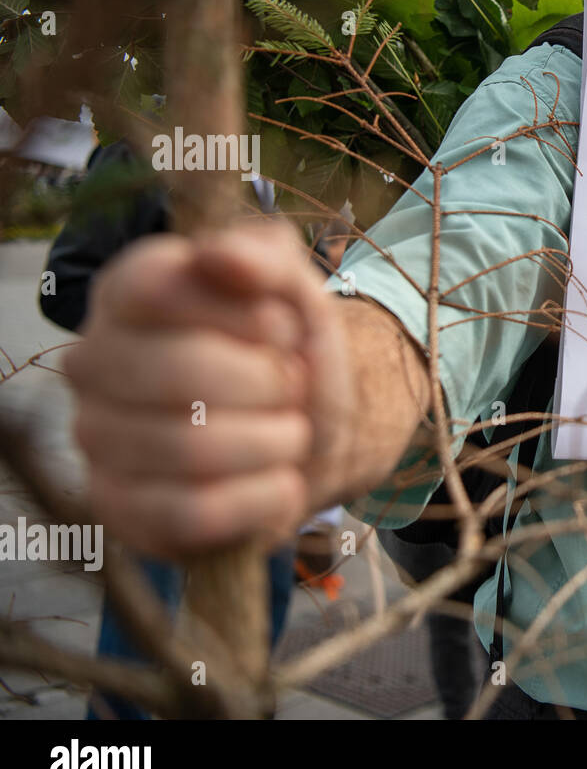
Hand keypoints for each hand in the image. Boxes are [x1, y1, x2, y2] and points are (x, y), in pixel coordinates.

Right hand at [65, 221, 354, 558]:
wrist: (313, 432)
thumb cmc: (288, 350)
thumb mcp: (293, 287)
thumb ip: (264, 256)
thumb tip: (224, 258)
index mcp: (125, 294)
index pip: (162, 290)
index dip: (246, 314)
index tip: (283, 328)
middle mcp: (92, 364)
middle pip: (181, 372)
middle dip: (269, 382)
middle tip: (294, 386)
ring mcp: (97, 440)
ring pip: (192, 447)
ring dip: (275, 441)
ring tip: (291, 433)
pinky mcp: (122, 511)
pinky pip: (195, 513)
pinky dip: (263, 497)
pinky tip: (281, 481)